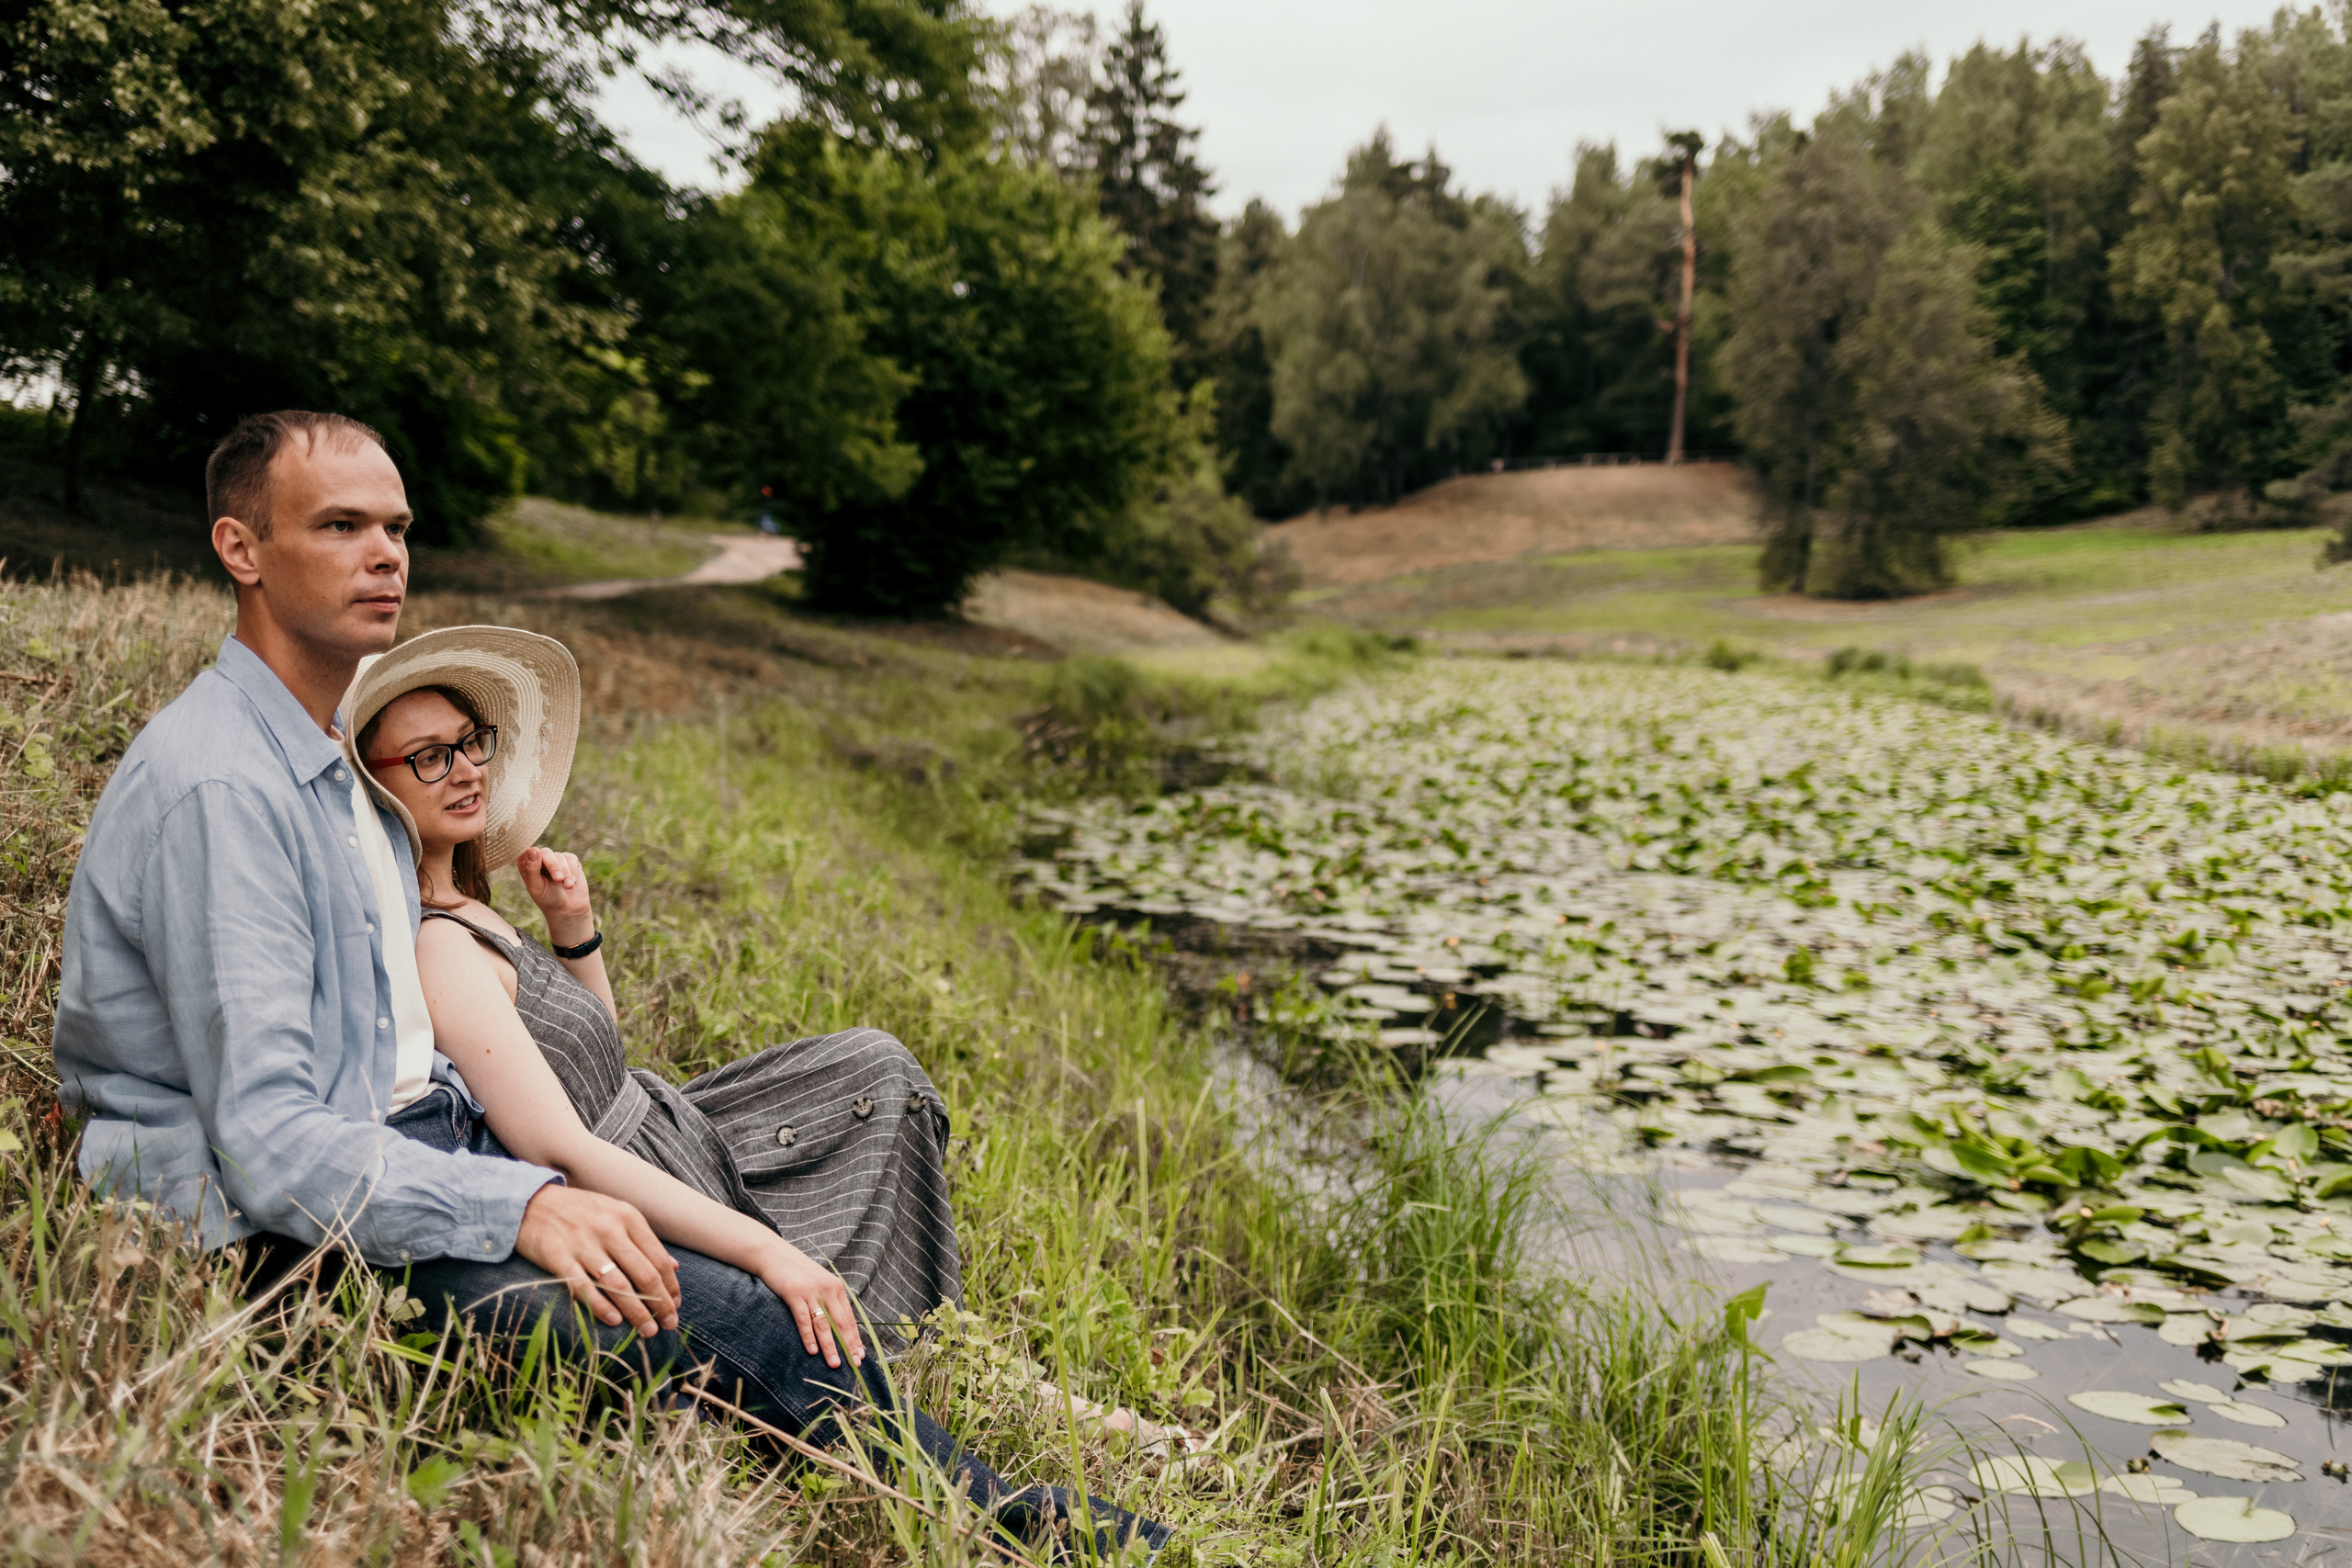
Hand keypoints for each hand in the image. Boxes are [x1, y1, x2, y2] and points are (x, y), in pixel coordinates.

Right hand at [514, 1184, 679, 1336]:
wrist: (530, 1202)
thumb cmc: (579, 1211)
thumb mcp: (616, 1214)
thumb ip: (643, 1240)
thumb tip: (674, 1267)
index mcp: (628, 1217)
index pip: (659, 1258)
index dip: (671, 1286)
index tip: (675, 1306)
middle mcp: (609, 1229)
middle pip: (644, 1274)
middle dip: (660, 1304)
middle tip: (668, 1325)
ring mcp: (583, 1243)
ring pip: (618, 1285)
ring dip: (636, 1312)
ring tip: (648, 1331)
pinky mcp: (557, 1257)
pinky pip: (584, 1287)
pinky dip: (600, 1307)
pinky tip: (614, 1321)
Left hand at [517, 847, 593, 947]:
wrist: (569, 909)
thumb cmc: (548, 899)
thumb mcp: (536, 887)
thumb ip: (532, 869)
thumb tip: (533, 849)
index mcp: (527, 865)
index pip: (525, 852)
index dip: (530, 854)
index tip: (538, 864)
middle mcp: (540, 859)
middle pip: (545, 852)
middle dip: (554, 866)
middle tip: (559, 879)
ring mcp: (555, 859)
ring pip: (560, 856)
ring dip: (566, 872)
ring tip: (568, 886)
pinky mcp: (569, 861)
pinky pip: (571, 859)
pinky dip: (573, 871)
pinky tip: (572, 882)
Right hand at [758, 1239, 864, 1367]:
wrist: (775, 1255)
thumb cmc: (798, 1273)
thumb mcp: (819, 1283)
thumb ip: (829, 1301)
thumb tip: (838, 1327)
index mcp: (836, 1288)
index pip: (849, 1318)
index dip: (855, 1338)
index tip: (860, 1355)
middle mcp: (827, 1289)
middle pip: (840, 1322)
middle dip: (848, 1345)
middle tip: (854, 1364)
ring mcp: (811, 1291)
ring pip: (823, 1324)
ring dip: (829, 1346)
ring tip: (833, 1363)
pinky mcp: (794, 1293)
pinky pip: (803, 1319)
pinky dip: (808, 1336)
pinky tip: (812, 1351)